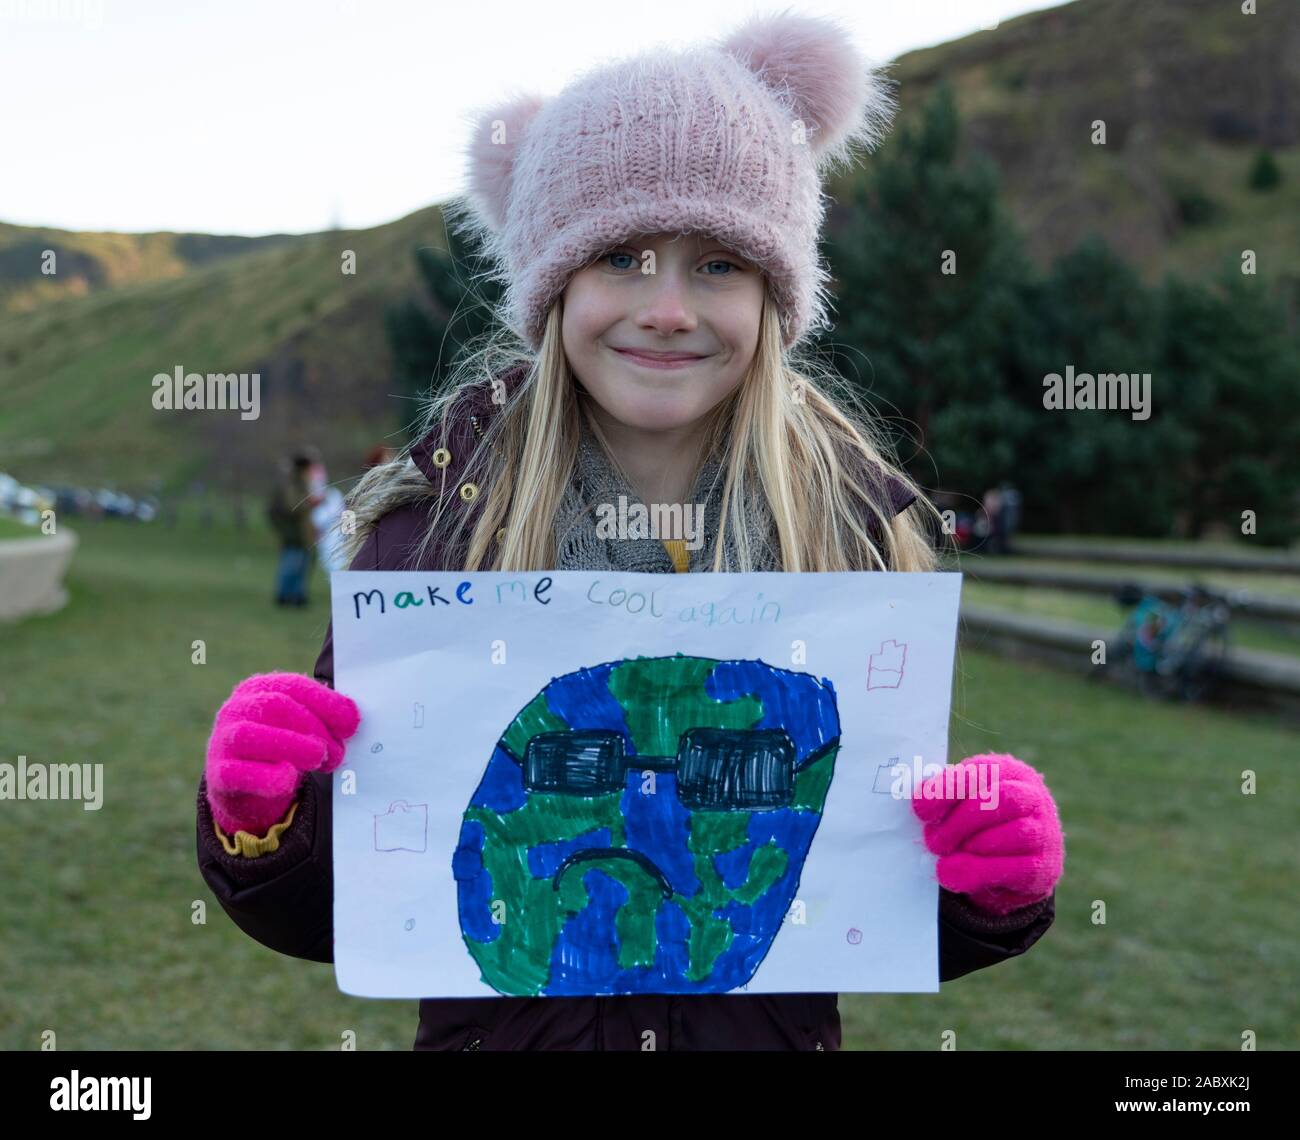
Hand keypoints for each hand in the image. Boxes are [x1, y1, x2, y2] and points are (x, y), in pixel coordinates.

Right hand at [205, 672, 359, 836]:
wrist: (247, 788)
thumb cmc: (282, 748)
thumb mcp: (302, 728)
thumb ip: (325, 718)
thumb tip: (352, 718)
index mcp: (259, 689)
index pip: (293, 686)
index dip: (326, 703)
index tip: (351, 724)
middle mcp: (237, 708)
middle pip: (276, 707)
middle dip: (314, 728)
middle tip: (337, 752)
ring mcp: (223, 740)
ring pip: (251, 736)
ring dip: (293, 747)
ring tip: (319, 759)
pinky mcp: (218, 774)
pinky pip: (237, 773)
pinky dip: (266, 776)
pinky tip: (288, 777)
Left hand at [911, 752, 1062, 915]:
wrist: (1014, 861)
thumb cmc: (978, 823)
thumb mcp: (961, 803)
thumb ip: (943, 798)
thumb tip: (920, 802)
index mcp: (1006, 770)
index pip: (979, 772)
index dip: (948, 789)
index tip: (920, 809)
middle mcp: (1031, 795)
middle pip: (999, 800)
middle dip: (958, 822)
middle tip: (932, 841)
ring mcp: (1044, 830)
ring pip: (1013, 833)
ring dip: (971, 847)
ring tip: (945, 857)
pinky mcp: (1045, 865)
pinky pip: (1015, 868)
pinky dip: (979, 872)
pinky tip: (954, 875)